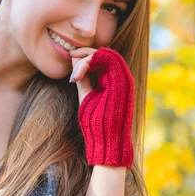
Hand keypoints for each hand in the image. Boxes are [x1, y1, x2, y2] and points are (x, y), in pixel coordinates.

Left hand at [70, 46, 135, 167]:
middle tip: (70, 56)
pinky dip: (92, 61)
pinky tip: (80, 72)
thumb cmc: (96, 123)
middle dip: (84, 53)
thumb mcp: (86, 95)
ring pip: (106, 54)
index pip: (101, 59)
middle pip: (103, 53)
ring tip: (76, 73)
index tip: (70, 62)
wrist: (106, 142)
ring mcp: (124, 79)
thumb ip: (82, 77)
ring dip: (87, 58)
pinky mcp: (124, 81)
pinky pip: (110, 59)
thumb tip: (74, 59)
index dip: (84, 57)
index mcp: (114, 81)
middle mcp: (121, 78)